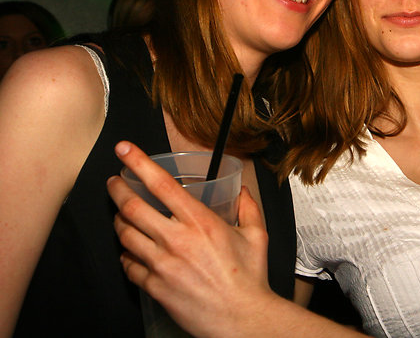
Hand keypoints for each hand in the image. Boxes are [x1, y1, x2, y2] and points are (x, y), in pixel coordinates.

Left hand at [107, 141, 273, 337]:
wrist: (241, 318)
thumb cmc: (249, 279)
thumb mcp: (256, 235)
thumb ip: (248, 208)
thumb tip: (243, 192)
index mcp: (200, 221)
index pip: (161, 184)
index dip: (138, 162)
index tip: (124, 149)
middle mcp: (177, 239)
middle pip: (132, 207)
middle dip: (117, 189)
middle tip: (114, 182)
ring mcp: (162, 264)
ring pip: (125, 235)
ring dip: (118, 221)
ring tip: (121, 215)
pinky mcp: (155, 286)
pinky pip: (128, 265)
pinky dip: (125, 254)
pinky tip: (130, 250)